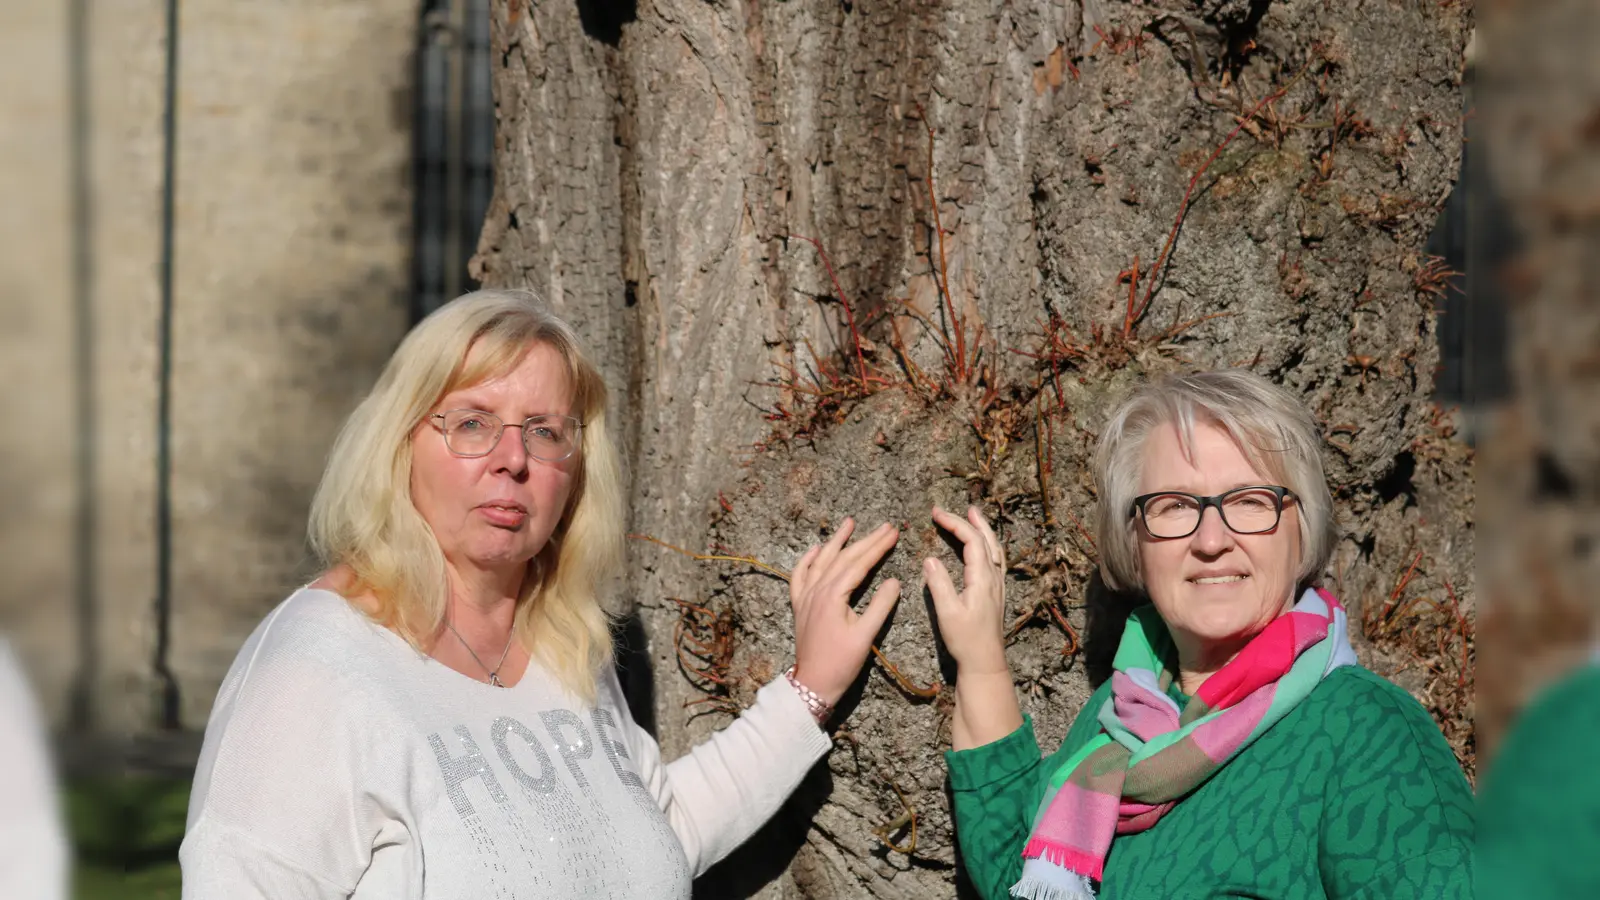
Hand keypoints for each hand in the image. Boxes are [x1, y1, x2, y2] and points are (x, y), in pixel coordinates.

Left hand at [789, 518, 901, 707]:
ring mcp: (805, 597)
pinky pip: (799, 576)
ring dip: (836, 541)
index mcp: (833, 595)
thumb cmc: (841, 663)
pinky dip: (807, 560)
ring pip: (821, 561)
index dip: (878, 547)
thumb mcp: (866, 635)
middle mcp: (816, 590)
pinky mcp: (799, 606)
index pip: (859, 564)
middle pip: (842, 558)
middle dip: (865, 540)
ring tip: (849, 523)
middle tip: (885, 526)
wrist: (812, 684)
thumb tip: (894, 582)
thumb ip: (881, 606)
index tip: (893, 533)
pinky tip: (814, 549)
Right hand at [925, 506, 1008, 674]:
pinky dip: (988, 545)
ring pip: (994, 549)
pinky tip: (982, 547)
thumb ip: (939, 584)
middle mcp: (994, 578)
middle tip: (957, 508)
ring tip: (974, 516)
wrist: (985, 662)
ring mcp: (997, 585)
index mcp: (982, 578)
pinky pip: (995, 560)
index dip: (955, 523)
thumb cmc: (966, 640)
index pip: (971, 541)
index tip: (936, 514)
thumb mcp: (948, 613)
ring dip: (984, 530)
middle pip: (986, 540)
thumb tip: (930, 559)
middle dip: (971, 521)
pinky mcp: (996, 594)